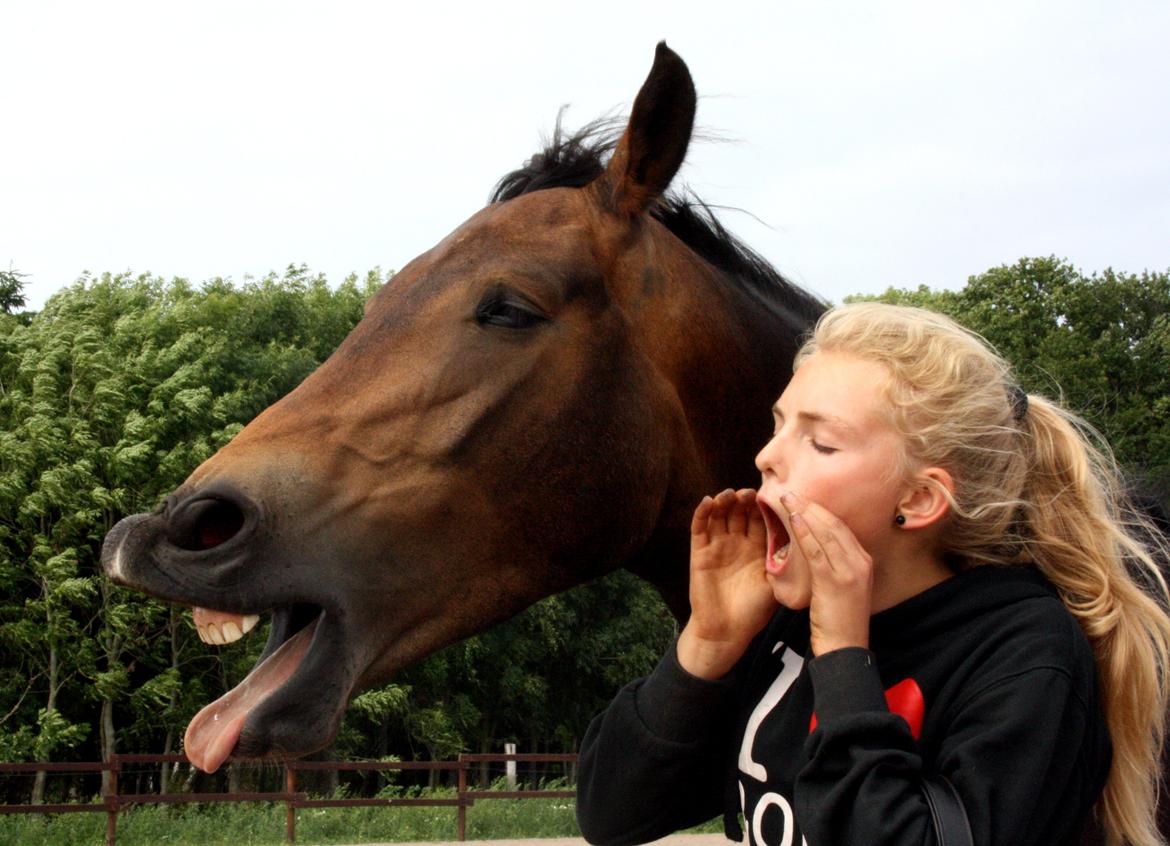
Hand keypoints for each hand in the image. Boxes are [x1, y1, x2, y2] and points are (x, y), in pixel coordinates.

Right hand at [677, 489, 777, 678]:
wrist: (726, 632)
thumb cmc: (753, 611)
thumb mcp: (774, 584)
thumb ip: (783, 563)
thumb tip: (806, 543)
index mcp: (756, 548)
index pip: (760, 519)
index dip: (764, 506)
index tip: (773, 494)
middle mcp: (737, 543)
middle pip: (739, 513)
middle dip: (744, 500)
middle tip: (751, 492)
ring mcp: (717, 546)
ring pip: (720, 515)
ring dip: (724, 502)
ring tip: (731, 494)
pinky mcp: (699, 552)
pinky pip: (699, 528)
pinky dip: (702, 513)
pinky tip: (708, 501)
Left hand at [780, 492, 872, 654]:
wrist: (844, 647)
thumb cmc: (839, 619)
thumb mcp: (843, 587)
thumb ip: (835, 565)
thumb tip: (815, 545)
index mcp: (863, 561)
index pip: (841, 527)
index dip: (820, 511)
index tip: (803, 499)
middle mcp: (860, 562)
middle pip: (834, 524)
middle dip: (812, 505)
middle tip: (791, 492)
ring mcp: (850, 571)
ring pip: (826, 532)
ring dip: (805, 513)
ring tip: (788, 499)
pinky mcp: (835, 581)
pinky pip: (817, 550)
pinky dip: (805, 533)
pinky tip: (794, 520)